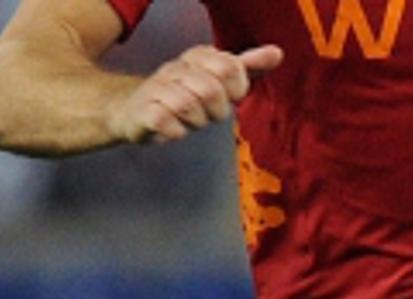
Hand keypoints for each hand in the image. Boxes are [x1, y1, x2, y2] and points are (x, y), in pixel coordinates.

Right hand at [108, 44, 282, 143]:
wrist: (134, 110)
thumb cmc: (183, 95)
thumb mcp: (217, 78)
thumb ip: (247, 67)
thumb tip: (278, 53)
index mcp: (198, 56)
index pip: (230, 67)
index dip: (235, 89)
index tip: (227, 96)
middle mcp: (176, 67)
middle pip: (212, 90)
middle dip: (216, 110)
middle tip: (206, 112)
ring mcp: (157, 88)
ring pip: (189, 107)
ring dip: (195, 122)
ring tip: (187, 120)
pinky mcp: (143, 111)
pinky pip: (167, 123)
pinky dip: (175, 132)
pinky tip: (172, 128)